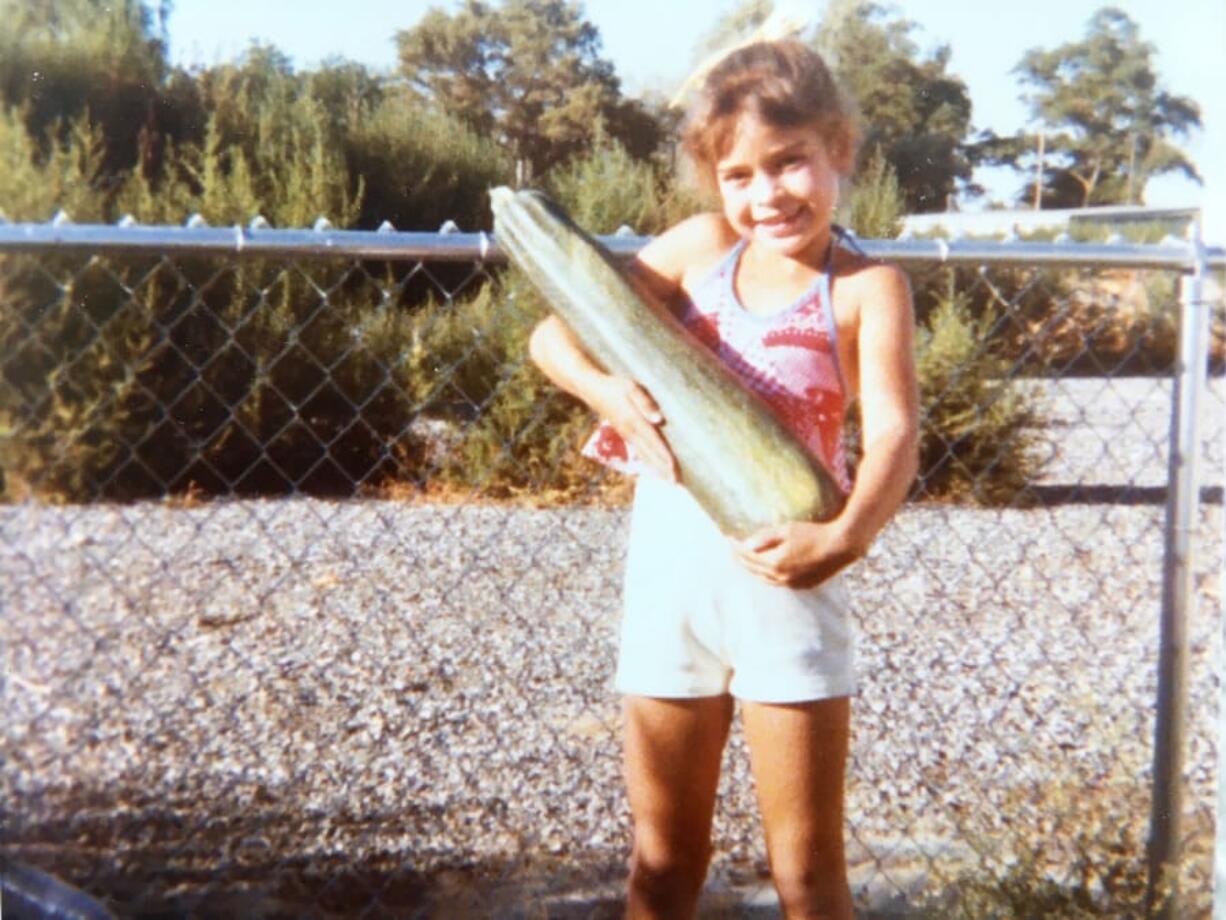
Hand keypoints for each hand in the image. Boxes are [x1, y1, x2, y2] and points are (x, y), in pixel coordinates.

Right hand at [593, 376, 677, 481]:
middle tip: (677, 484)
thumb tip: (659, 419)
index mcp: (635, 422)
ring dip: (658, 469)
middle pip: (651, 455)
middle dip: (664, 469)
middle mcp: (631, 433)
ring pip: (645, 456)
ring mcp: (627, 436)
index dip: (665, 457)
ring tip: (669, 481)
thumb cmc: (615, 386)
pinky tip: (655, 469)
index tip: (675, 469)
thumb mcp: (632, 387)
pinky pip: (640, 453)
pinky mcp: (626, 435)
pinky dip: (649, 463)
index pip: (654, 442)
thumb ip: (646, 403)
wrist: (594, 390)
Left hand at [732, 520, 862, 588]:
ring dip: (755, 569)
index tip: (729, 539)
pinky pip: (780, 582)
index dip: (736, 547)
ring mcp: (793, 584)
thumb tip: (746, 545)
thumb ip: (764, 538)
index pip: (748, 557)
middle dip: (742, 559)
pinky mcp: (803, 586)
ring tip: (748, 560)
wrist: (842, 546)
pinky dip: (770, 575)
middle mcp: (781, 578)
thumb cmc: (814, 533)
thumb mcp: (787, 530)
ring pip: (766, 579)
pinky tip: (770, 568)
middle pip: (754, 570)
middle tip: (735, 549)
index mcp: (775, 564)